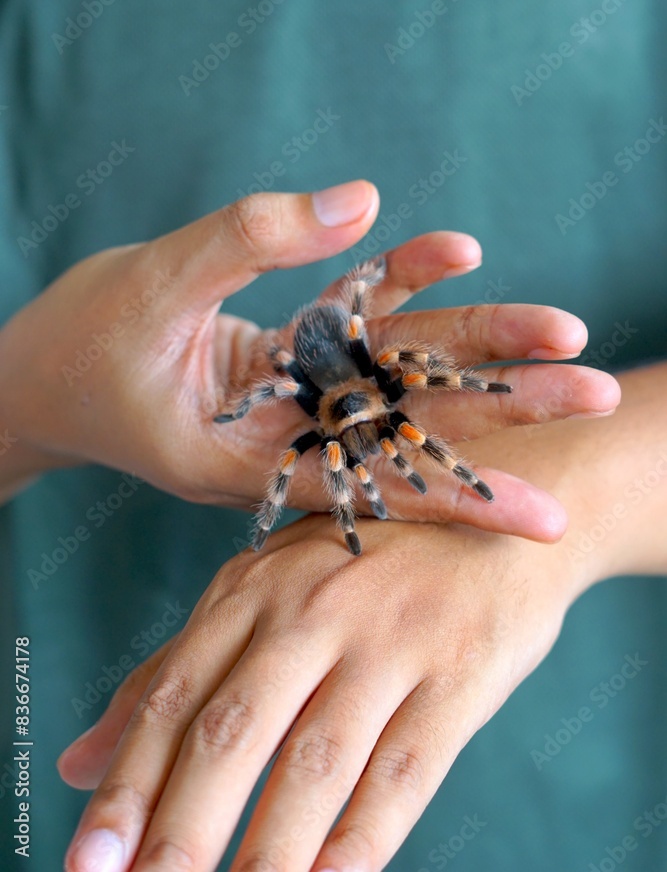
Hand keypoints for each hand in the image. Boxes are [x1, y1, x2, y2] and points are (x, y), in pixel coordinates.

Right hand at [0, 181, 617, 538]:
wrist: (43, 369)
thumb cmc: (80, 346)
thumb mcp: (155, 286)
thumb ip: (253, 239)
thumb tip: (365, 197)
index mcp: (251, 456)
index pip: (375, 481)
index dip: (461, 494)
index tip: (544, 513)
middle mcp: (289, 429)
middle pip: (411, 418)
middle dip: (503, 408)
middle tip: (596, 394)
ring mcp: (296, 389)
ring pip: (399, 367)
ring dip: (479, 348)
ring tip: (565, 333)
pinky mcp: (292, 348)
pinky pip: (357, 316)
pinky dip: (401, 283)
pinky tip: (456, 253)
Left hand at [57, 363, 666, 871]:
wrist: (500, 524)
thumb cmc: (369, 567)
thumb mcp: (267, 592)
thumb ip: (178, 670)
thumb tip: (77, 759)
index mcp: (254, 585)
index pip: (174, 693)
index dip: (126, 784)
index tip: (86, 861)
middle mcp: (315, 606)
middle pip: (234, 730)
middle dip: (182, 832)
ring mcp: (389, 637)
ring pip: (315, 763)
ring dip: (267, 856)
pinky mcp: (458, 672)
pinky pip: (404, 772)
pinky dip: (360, 843)